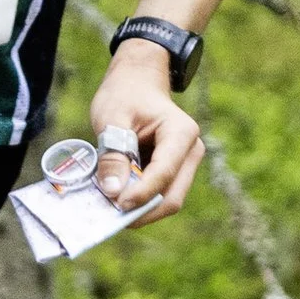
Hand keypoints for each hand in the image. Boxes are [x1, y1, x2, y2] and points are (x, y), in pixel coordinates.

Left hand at [86, 42, 203, 219]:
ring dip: (139, 208)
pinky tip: (115, 196)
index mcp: (181, 133)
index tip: (115, 204)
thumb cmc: (125, 94)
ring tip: (108, 206)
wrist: (136, 81)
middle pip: (171, 197)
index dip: (141, 194)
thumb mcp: (112, 118)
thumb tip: (113, 192)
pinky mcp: (174, 172)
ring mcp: (185, 163)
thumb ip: (112, 154)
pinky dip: (138, 200)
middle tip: (109, 217)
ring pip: (166, 200)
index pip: (164, 173)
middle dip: (142, 211)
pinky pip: (158, 194)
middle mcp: (190, 151)